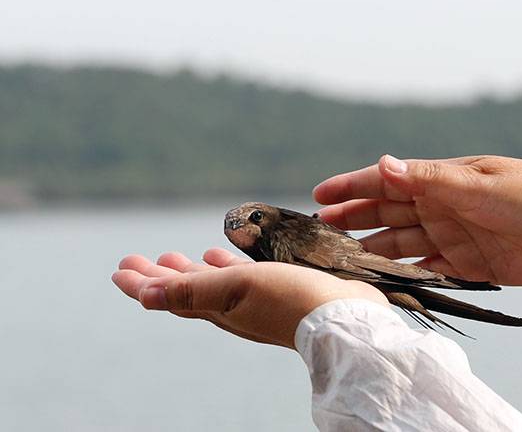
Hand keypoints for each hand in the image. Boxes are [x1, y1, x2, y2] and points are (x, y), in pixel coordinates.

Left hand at [111, 248, 387, 348]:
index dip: (143, 284)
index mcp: (218, 309)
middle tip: (136, 259)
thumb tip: (144, 296)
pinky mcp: (277, 294)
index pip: (169, 297)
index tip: (120, 269)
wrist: (346, 319)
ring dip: (192, 270)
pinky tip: (224, 256)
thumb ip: (192, 291)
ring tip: (178, 255)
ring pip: (213, 285)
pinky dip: (226, 268)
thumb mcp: (236, 290)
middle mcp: (232, 309)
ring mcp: (255, 303)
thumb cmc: (291, 301)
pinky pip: (240, 279)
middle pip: (186, 291)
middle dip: (161, 275)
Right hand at [314, 155, 521, 285]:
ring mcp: (453, 238)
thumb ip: (428, 179)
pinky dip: (406, 279)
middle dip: (352, 222)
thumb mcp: (477, 184)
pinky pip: (428, 273)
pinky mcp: (469, 267)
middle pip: (386, 216)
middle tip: (318, 235)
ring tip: (341, 266)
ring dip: (373, 254)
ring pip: (402, 246)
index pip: (385, 182)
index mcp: (440, 181)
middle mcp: (440, 208)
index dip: (351, 188)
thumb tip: (382, 162)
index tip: (318, 197)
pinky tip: (382, 286)